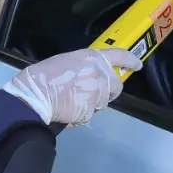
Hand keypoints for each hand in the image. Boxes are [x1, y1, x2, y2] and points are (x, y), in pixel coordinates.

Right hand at [3, 48, 141, 125]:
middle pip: (116, 86)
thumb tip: (91, 75)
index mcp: (93, 58)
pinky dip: (80, 116)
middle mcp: (100, 73)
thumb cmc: (45, 75)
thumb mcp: (68, 61)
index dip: (130, 61)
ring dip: (91, 105)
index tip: (137, 66)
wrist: (35, 94)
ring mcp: (97, 92)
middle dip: (108, 92)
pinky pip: (89, 115)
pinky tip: (68, 110)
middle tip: (91, 94)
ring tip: (71, 101)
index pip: (119, 56)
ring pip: (102, 103)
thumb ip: (85, 67)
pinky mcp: (90, 109)